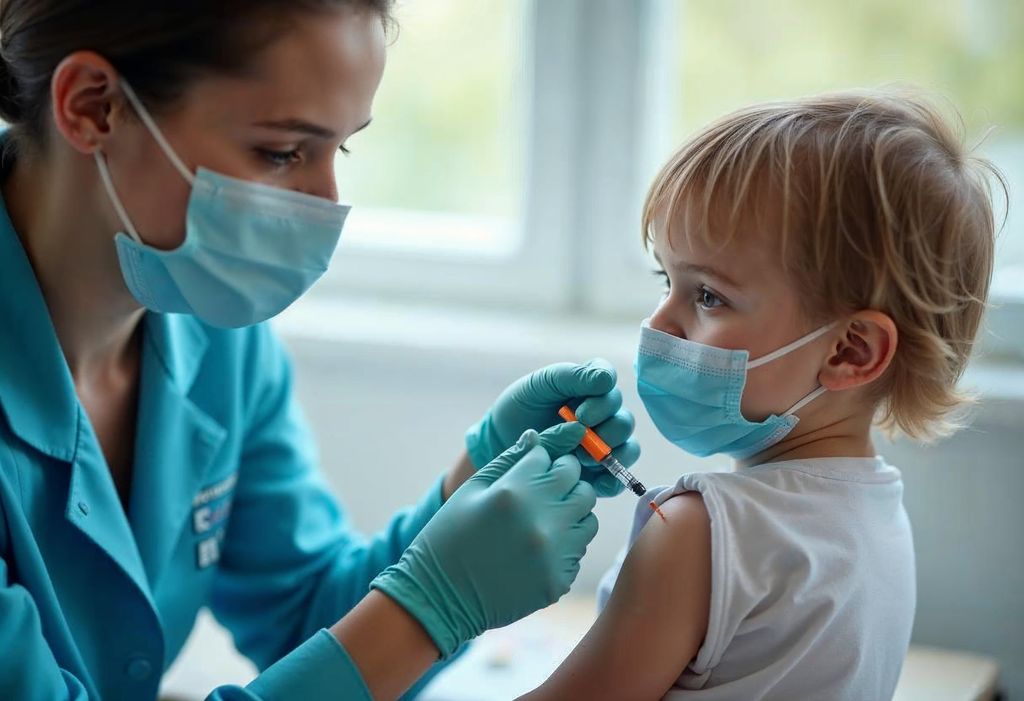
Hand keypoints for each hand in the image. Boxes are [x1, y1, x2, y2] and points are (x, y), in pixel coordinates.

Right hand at [371, 423, 597, 656]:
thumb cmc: (450, 536)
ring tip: (541, 523)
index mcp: (514, 492)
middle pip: (581, 485)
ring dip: (570, 515)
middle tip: (542, 496)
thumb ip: (509, 459)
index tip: (532, 474)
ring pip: (588, 518)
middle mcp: (540, 520)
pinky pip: (579, 551)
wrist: (440, 598)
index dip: (545, 463)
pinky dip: (564, 547)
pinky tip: (536, 551)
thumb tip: (538, 436)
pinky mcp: (559, 580)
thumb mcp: (472, 490)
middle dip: (565, 485)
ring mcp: (553, 554)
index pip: (555, 459)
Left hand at [466, 359, 640, 495]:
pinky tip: (595, 480)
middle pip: (624, 421)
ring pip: (629, 448)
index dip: (603, 401)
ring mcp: (604, 444)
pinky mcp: (599, 471)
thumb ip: (573, 377)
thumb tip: (608, 379)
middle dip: (608, 430)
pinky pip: (618, 477)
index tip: (580, 412)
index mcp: (593, 387)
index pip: (612, 387)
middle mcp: (605, 415)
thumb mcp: (542, 384)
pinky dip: (613, 480)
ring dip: (611, 453)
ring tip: (582, 458)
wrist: (501, 439)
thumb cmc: (523, 405)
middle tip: (581, 436)